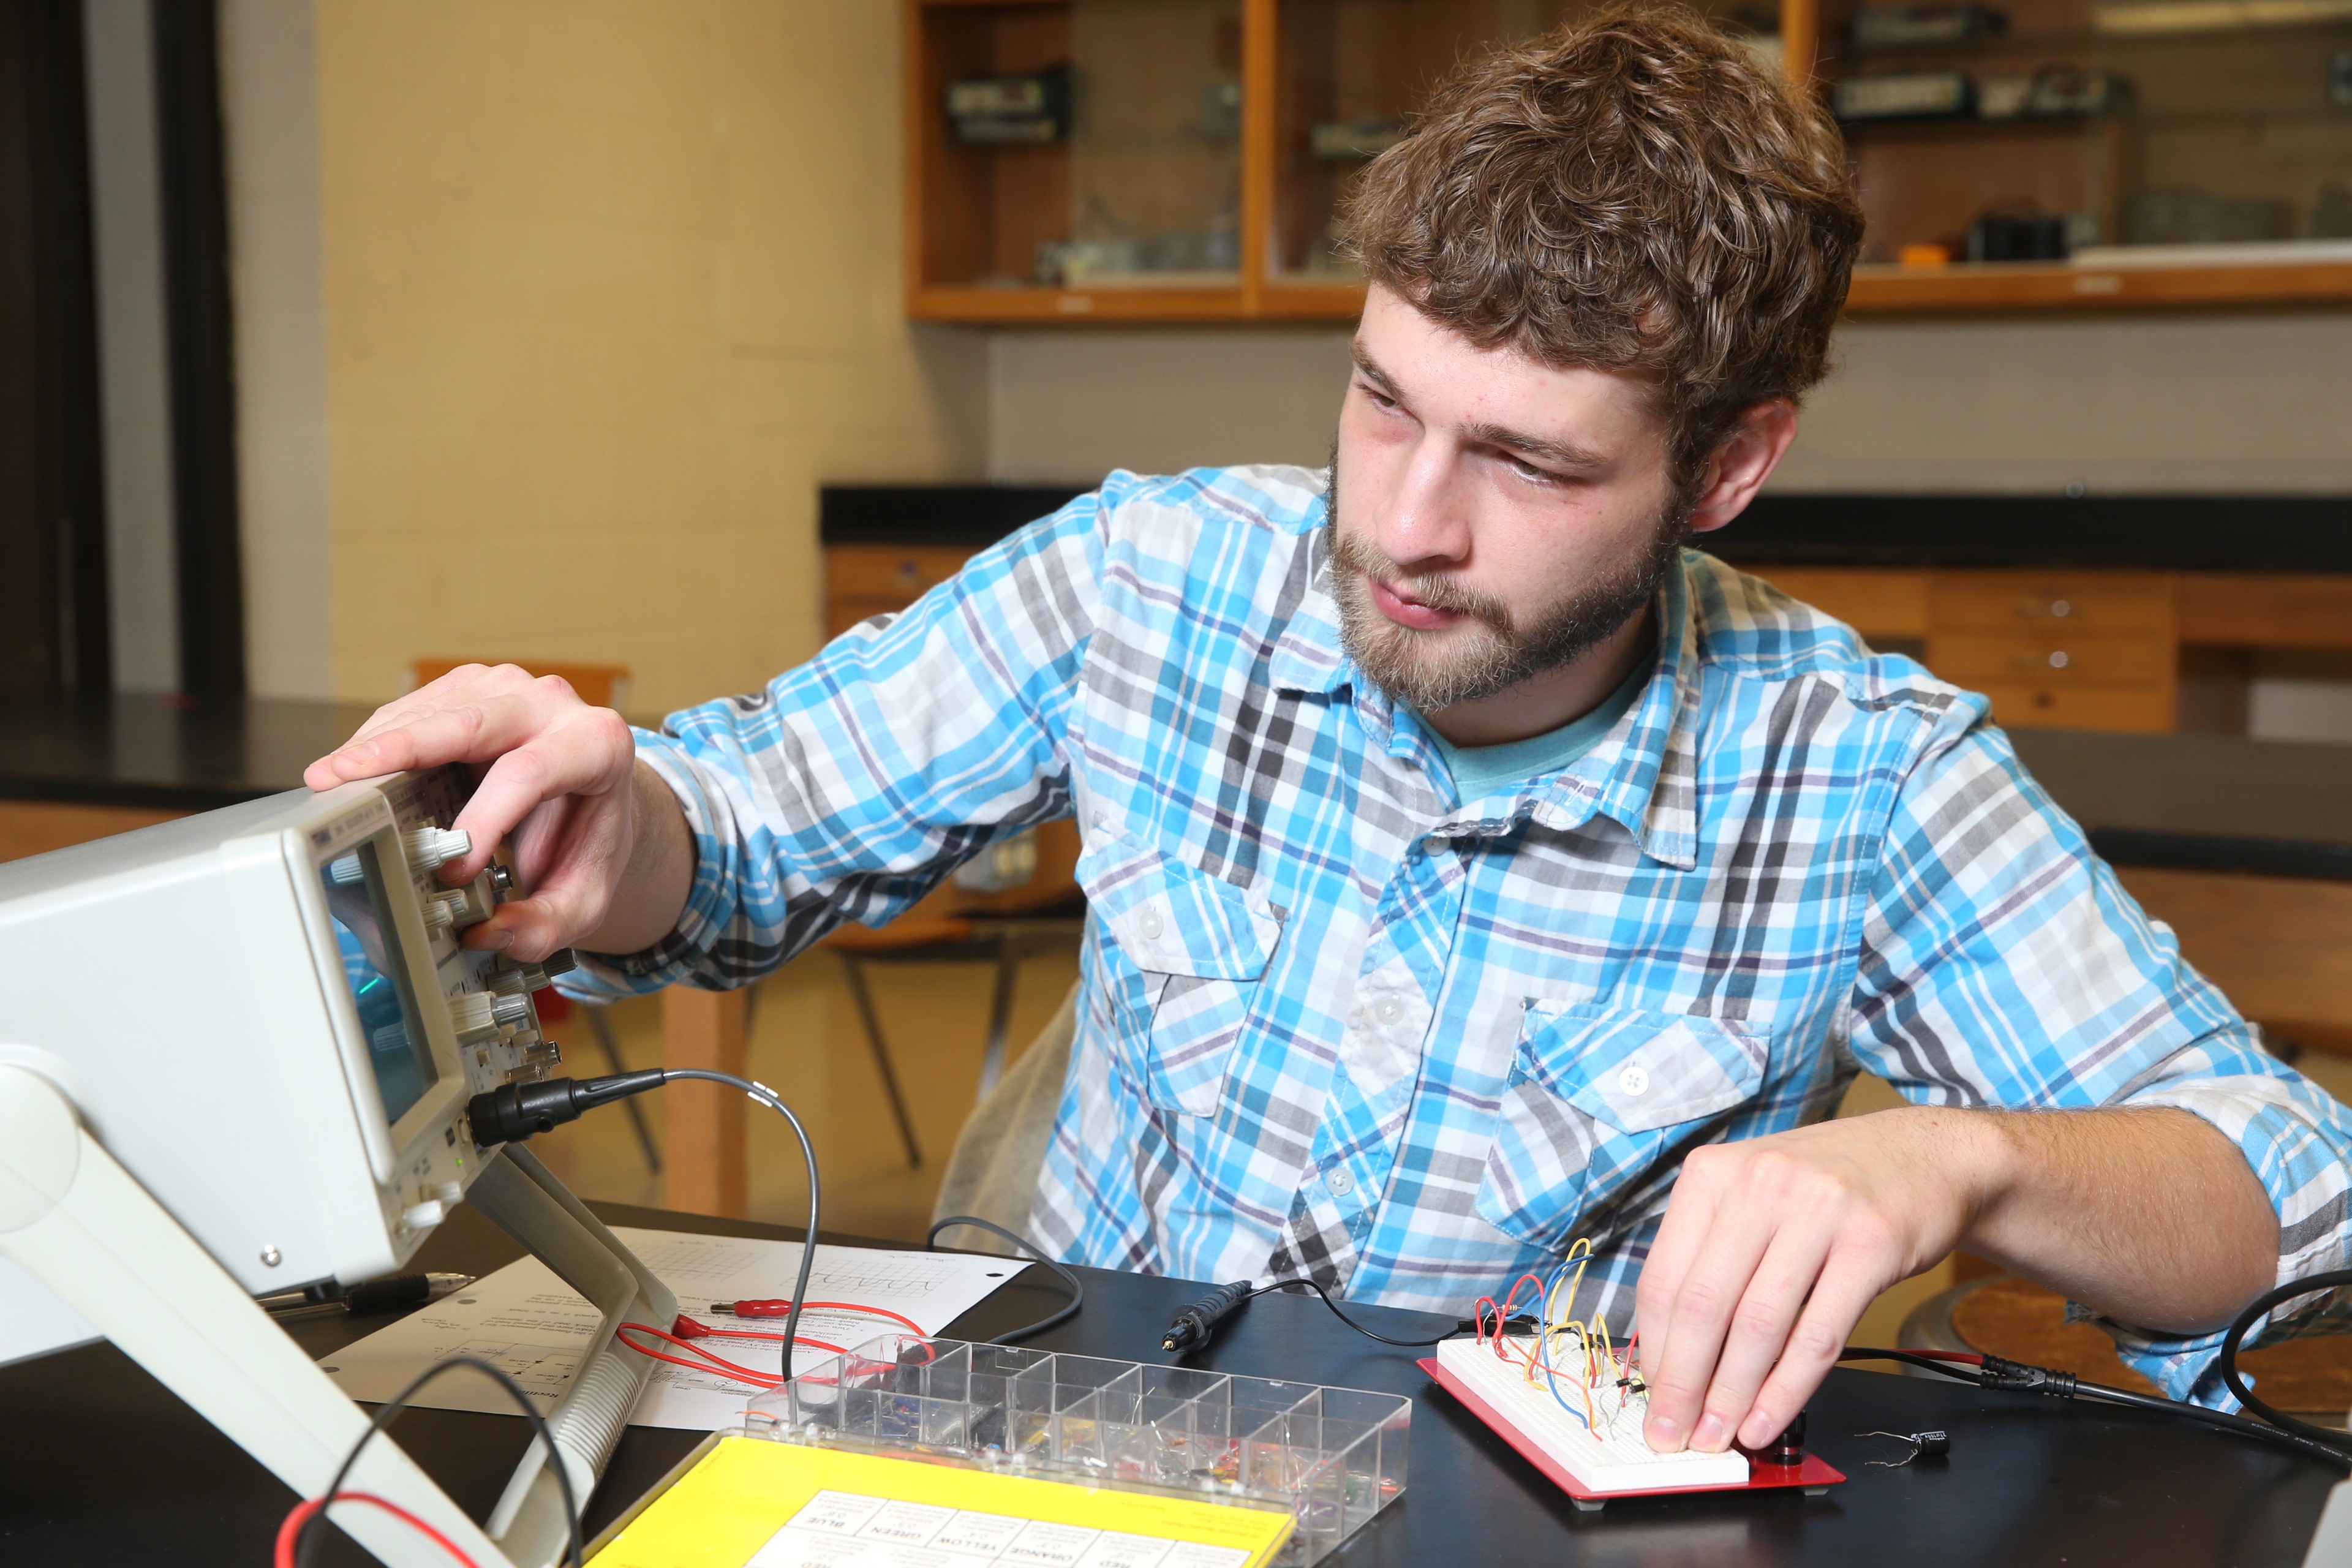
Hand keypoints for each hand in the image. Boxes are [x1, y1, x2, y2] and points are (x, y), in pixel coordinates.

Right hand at [303, 664, 639, 959]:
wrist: (595, 793)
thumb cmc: (586, 838)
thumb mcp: (585, 895)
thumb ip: (548, 925)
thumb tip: (493, 932)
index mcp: (596, 745)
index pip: (530, 773)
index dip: (484, 818)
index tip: (451, 869)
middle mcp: (554, 704)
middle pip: (471, 721)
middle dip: (400, 751)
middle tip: (342, 782)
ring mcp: (509, 688)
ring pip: (433, 709)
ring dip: (376, 745)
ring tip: (328, 782)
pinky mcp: (470, 687)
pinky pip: (415, 707)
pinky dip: (377, 739)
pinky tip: (351, 769)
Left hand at [1633, 1108, 1993, 1454]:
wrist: (1927, 1155)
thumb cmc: (1826, 1186)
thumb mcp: (1752, 1195)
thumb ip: (1710, 1256)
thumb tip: (1670, 1351)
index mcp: (1712, 1173)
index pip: (1663, 1278)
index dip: (1653, 1350)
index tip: (1650, 1396)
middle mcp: (1759, 1184)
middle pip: (1702, 1305)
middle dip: (1682, 1384)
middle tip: (1673, 1433)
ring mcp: (1817, 1211)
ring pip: (1758, 1326)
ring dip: (1732, 1395)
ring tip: (1720, 1436)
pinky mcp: (1870, 1245)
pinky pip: (1818, 1335)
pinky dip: (1788, 1389)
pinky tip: (1768, 1418)